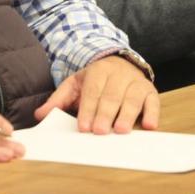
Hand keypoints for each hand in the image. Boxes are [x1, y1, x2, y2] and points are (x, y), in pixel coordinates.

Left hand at [34, 55, 158, 134]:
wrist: (119, 62)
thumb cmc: (95, 80)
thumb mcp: (75, 84)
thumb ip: (58, 100)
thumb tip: (40, 115)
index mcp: (98, 71)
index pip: (93, 91)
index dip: (88, 109)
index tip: (83, 126)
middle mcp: (119, 74)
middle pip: (112, 95)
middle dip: (106, 114)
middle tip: (100, 131)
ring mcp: (136, 82)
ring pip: (133, 98)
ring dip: (128, 115)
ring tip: (121, 130)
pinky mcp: (149, 91)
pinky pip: (153, 101)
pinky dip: (153, 113)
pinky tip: (150, 126)